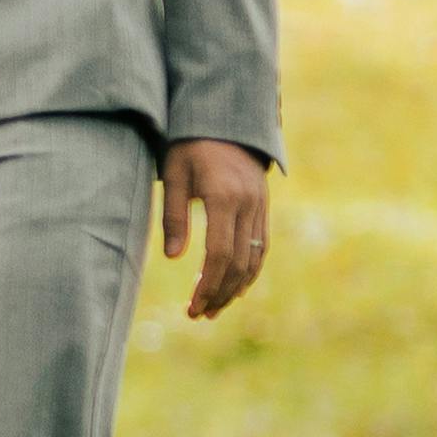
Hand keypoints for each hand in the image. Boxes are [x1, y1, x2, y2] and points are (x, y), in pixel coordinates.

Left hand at [158, 138, 271, 319]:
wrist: (225, 121)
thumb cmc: (189, 146)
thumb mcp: (173, 176)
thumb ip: (173, 216)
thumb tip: (173, 258)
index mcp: (225, 198)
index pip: (220, 254)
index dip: (208, 285)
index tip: (193, 306)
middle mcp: (249, 205)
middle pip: (239, 262)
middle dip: (219, 293)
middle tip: (198, 315)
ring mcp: (261, 207)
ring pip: (255, 258)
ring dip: (235, 287)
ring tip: (213, 309)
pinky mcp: (263, 208)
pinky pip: (262, 247)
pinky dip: (250, 271)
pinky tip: (234, 288)